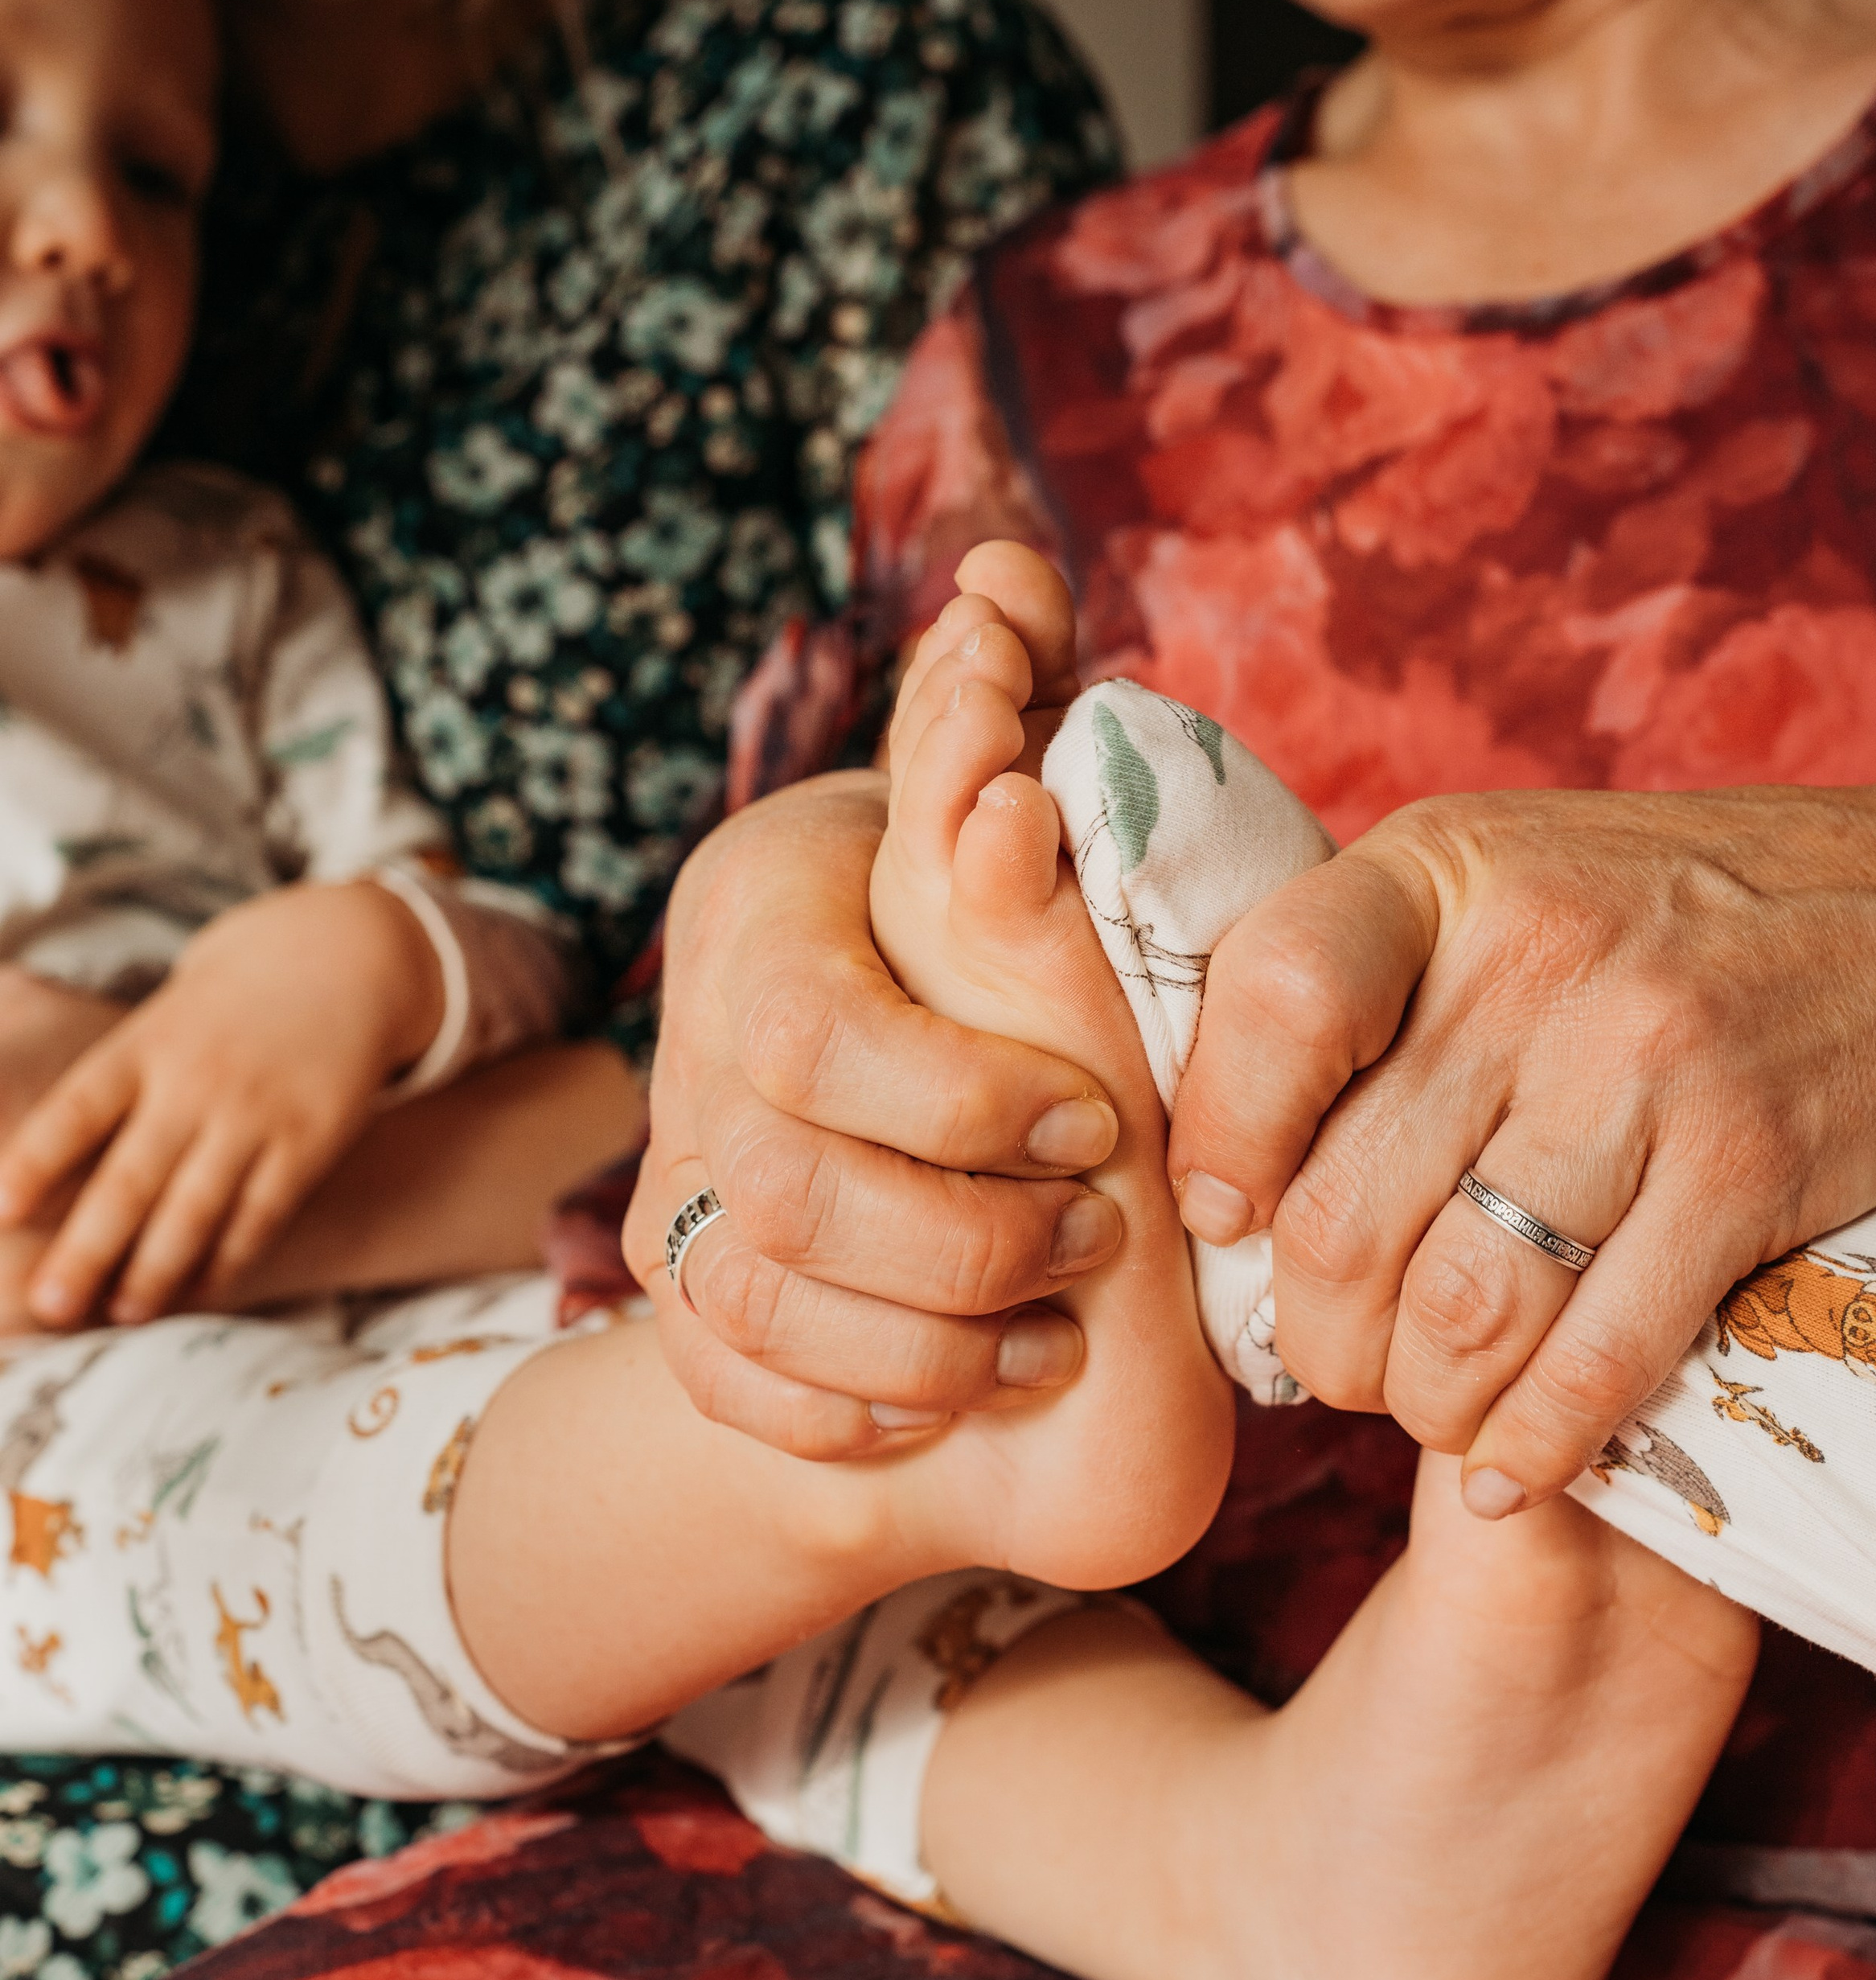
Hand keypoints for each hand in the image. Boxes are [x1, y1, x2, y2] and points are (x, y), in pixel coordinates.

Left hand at [0, 878, 445, 1326]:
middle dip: (87, 1248)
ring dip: (155, 1271)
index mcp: (146, 1045)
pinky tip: (199, 1290)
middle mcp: (196, 1081)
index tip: (0, 1212)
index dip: (35, 1163)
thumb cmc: (228, 1004)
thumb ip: (115, 1084)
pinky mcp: (309, 1140)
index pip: (77, 1110)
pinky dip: (227, 1259)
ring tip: (124, 1314)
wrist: (343, 959)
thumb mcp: (162, 1020)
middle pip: (131, 1178)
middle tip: (50, 1303)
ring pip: (195, 1209)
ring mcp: (255, 1113)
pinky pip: (260, 1213)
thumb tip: (39, 1159)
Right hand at [624, 550, 1129, 1460]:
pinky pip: (729, 1386)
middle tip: (1104, 1238)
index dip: (962, 1097)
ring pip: (751, 1300)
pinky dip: (847, 1411)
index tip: (1104, 1116)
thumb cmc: (970, 910)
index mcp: (757, 922)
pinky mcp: (677, 1300)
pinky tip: (965, 1398)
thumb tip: (1014, 568)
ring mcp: (668, 1182)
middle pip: (782, 1187)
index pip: (814, 1036)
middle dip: (960, 1233)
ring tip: (1058, 1332)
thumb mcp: (991, 787)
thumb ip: (1004, 689)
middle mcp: (687, 1055)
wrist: (867, 1062)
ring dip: (920, 1338)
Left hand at [1168, 779, 1875, 1505]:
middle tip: (1337, 1359)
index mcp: (1438, 873)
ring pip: (1459, 1307)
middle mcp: (1535, 959)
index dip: (1225, 1139)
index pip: (1277, 1002)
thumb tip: (1215, 1178)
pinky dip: (1536, 1442)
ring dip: (1417, 1402)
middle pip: (1347, 1207)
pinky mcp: (1744, 1167)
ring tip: (1422, 1406)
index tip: (1229, 1214)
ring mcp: (1646, 1063)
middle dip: (1317, 1332)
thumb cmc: (1640, 916)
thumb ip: (1351, 989)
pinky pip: (1600, 1354)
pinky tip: (1508, 1469)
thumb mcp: (1478, 878)